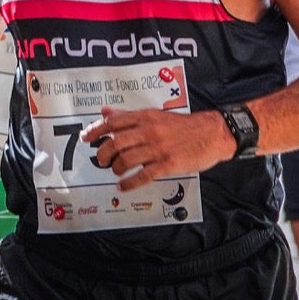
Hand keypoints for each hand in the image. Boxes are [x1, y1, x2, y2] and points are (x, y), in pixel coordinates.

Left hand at [81, 107, 230, 190]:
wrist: (212, 133)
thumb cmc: (183, 125)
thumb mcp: (155, 115)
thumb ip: (129, 116)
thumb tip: (106, 112)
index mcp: (145, 117)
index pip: (113, 122)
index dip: (96, 130)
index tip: (86, 137)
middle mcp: (149, 131)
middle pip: (116, 143)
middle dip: (104, 154)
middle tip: (102, 160)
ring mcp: (158, 148)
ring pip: (127, 160)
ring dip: (116, 168)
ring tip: (115, 172)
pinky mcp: (168, 164)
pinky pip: (143, 176)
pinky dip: (129, 183)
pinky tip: (123, 186)